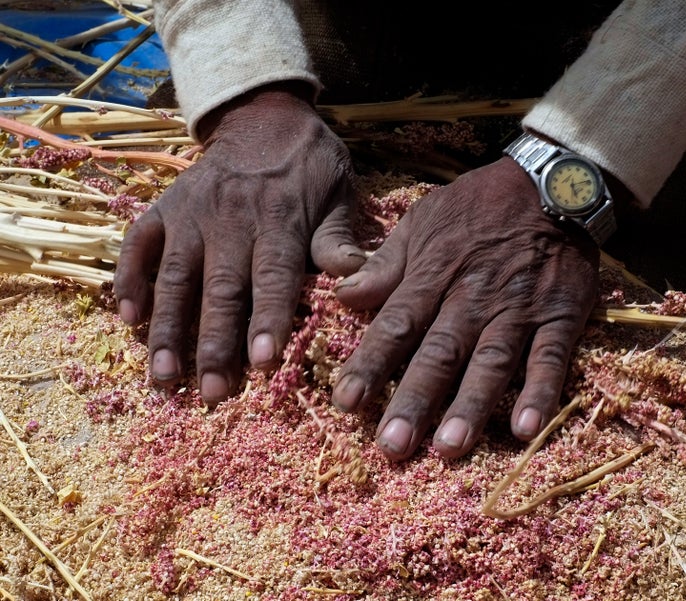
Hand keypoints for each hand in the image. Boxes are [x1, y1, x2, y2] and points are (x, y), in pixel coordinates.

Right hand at [113, 82, 365, 404]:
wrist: (263, 115)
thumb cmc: (309, 165)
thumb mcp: (338, 193)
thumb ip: (339, 239)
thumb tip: (354, 283)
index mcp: (280, 219)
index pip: (273, 276)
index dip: (267, 319)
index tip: (260, 362)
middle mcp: (231, 219)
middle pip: (221, 287)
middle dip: (214, 343)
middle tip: (210, 392)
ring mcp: (192, 213)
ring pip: (176, 275)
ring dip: (168, 327)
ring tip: (163, 375)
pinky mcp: (166, 207)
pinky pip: (140, 243)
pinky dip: (130, 278)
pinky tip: (126, 317)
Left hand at [332, 156, 599, 460]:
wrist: (552, 182)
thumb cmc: (477, 205)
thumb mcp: (423, 220)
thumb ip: (385, 263)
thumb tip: (343, 295)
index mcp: (434, 274)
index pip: (396, 325)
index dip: (370, 365)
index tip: (346, 402)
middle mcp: (473, 298)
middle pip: (440, 354)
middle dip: (414, 400)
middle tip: (392, 446)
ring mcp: (519, 309)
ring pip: (491, 363)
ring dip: (470, 406)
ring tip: (448, 449)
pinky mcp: (560, 316)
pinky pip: (551, 358)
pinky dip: (540, 393)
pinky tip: (526, 430)